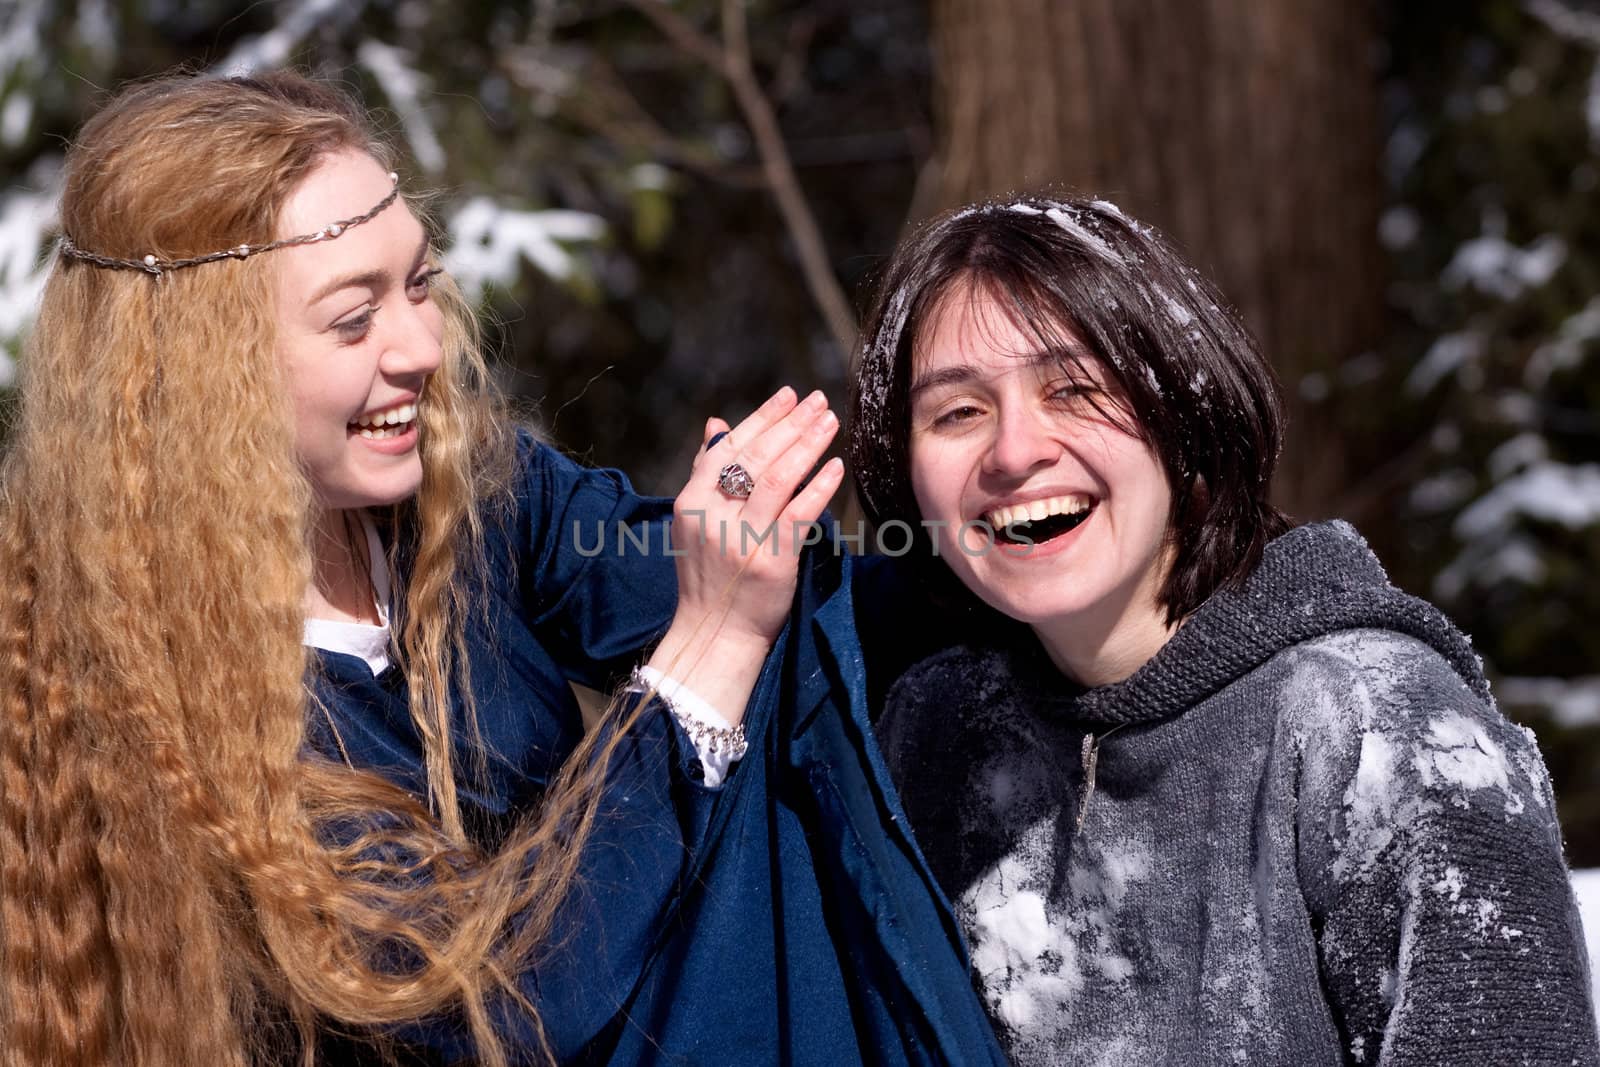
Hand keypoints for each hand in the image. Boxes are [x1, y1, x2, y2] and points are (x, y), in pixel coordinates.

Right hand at [646, 386, 843, 725]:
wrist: (713, 634)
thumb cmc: (709, 576)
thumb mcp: (696, 522)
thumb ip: (706, 472)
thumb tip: (716, 424)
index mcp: (691, 501)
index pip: (728, 447)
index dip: (761, 418)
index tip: (789, 395)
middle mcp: (712, 516)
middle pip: (755, 457)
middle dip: (790, 424)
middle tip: (819, 401)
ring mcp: (740, 538)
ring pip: (778, 478)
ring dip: (807, 445)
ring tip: (830, 422)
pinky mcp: (769, 561)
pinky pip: (799, 514)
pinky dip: (819, 487)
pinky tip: (836, 467)